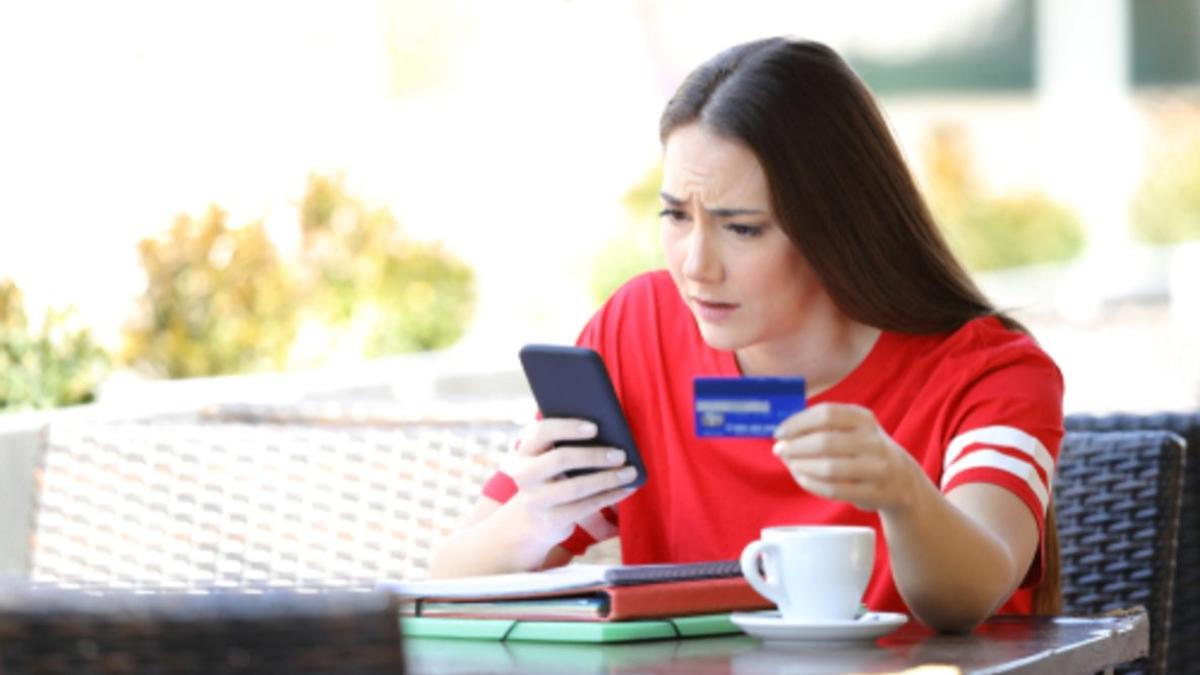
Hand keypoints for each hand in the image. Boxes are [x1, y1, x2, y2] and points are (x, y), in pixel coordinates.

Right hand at [497, 418, 638, 564]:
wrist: (533, 519)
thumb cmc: (552, 477)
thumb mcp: (550, 457)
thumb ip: (567, 443)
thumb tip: (611, 433)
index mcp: (526, 449)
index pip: (542, 431)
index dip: (568, 427)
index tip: (595, 428)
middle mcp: (524, 473)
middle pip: (560, 459)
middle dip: (594, 456)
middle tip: (620, 455)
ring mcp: (535, 499)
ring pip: (576, 487)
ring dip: (607, 479)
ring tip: (630, 472)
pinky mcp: (550, 520)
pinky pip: (585, 507)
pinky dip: (609, 496)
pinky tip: (625, 489)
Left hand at [772, 403, 920, 512]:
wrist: (902, 479)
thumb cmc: (863, 450)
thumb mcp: (851, 429)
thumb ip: (821, 428)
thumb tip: (782, 437)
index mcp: (864, 419)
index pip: (826, 414)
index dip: (798, 422)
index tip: (779, 433)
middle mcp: (873, 441)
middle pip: (825, 441)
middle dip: (796, 446)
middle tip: (780, 451)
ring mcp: (877, 468)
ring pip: (830, 468)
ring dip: (802, 466)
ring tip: (791, 465)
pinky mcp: (875, 492)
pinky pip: (835, 490)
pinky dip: (813, 484)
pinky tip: (802, 479)